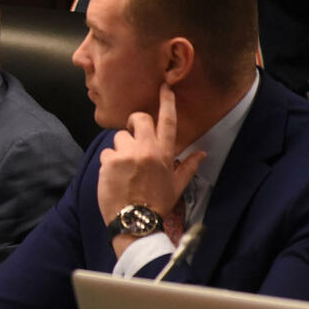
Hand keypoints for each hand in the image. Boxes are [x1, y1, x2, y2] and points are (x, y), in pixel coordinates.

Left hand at [97, 84, 204, 236]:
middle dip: (136, 122)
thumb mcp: (177, 186)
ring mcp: (126, 154)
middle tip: (134, 133)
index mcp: (164, 154)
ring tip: (125, 168)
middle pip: (140, 119)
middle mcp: (146, 150)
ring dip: (121, 148)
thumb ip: (188, 166)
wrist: (135, 222)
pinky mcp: (109, 162)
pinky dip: (109, 163)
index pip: (168, 121)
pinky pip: (107, 153)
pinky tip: (114, 177)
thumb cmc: (157, 204)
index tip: (164, 86)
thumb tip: (202, 153)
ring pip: (120, 137)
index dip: (166, 101)